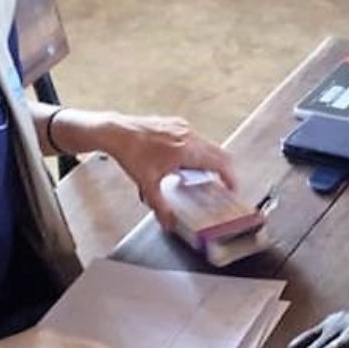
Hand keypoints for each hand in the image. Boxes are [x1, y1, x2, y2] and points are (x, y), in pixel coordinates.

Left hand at [103, 114, 235, 228]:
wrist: (116, 131)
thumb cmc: (131, 152)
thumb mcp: (147, 184)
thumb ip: (161, 207)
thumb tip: (168, 224)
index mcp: (186, 150)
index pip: (219, 162)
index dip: (230, 176)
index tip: (232, 187)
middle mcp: (188, 136)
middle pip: (217, 153)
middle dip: (222, 170)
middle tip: (222, 185)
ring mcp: (182, 127)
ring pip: (206, 145)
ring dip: (208, 161)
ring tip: (200, 177)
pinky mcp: (175, 124)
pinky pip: (195, 139)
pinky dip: (196, 152)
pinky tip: (183, 163)